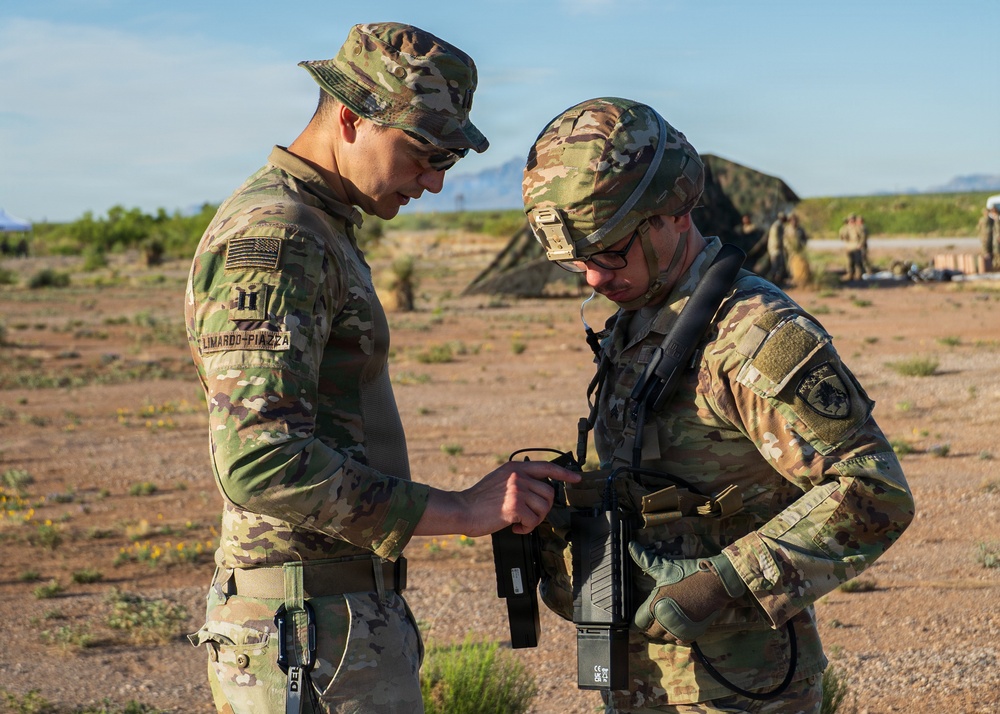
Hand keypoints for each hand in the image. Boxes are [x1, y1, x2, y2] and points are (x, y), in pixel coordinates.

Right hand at [416, 461, 579, 536]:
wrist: (462, 509)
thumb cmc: (479, 500)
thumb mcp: (500, 480)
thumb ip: (518, 481)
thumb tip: (539, 493)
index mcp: (515, 468)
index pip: (546, 466)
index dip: (564, 473)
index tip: (576, 479)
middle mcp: (518, 476)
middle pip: (549, 493)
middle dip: (543, 508)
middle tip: (529, 516)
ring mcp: (517, 490)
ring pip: (543, 508)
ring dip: (534, 520)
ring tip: (519, 522)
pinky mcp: (515, 506)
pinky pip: (533, 521)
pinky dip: (526, 528)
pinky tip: (514, 527)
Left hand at [629, 543, 745, 642]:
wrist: (715, 583)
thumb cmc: (688, 573)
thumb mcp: (665, 567)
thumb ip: (645, 560)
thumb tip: (630, 546)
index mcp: (654, 606)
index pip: (638, 622)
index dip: (638, 619)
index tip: (641, 615)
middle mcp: (664, 621)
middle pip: (650, 632)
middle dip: (650, 625)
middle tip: (652, 618)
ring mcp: (679, 629)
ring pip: (664, 637)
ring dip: (662, 631)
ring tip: (664, 622)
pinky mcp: (691, 633)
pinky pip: (678, 641)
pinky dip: (676, 636)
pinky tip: (677, 627)